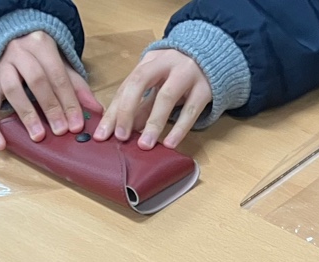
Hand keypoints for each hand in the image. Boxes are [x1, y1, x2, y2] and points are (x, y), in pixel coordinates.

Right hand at [0, 31, 100, 148]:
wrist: (10, 40)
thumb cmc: (40, 58)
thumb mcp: (61, 65)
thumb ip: (77, 86)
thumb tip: (96, 110)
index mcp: (41, 44)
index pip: (58, 75)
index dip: (68, 101)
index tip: (76, 124)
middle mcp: (19, 52)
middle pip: (36, 80)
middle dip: (51, 108)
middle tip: (61, 131)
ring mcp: (1, 66)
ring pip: (12, 90)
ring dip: (27, 115)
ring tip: (38, 136)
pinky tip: (1, 143)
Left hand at [95, 49, 211, 149]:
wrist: (215, 57)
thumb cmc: (179, 74)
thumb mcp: (158, 83)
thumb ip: (143, 104)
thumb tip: (124, 130)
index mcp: (149, 61)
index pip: (127, 86)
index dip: (114, 110)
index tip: (103, 134)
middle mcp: (166, 63)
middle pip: (140, 82)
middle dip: (127, 110)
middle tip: (120, 136)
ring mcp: (187, 74)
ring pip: (167, 97)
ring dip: (154, 122)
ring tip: (144, 145)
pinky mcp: (205, 89)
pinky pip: (191, 110)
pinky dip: (180, 128)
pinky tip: (170, 143)